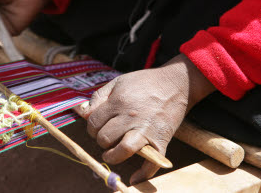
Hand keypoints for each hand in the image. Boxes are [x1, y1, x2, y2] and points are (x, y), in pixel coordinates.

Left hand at [74, 54, 214, 184]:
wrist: (176, 83)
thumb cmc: (144, 82)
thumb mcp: (118, 82)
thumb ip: (98, 97)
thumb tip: (84, 114)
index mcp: (118, 102)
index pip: (93, 123)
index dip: (91, 128)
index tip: (97, 128)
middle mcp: (131, 117)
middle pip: (104, 138)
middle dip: (101, 140)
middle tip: (107, 137)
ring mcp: (146, 129)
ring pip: (122, 151)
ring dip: (112, 156)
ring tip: (111, 154)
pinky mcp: (161, 140)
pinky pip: (151, 163)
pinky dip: (142, 174)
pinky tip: (134, 178)